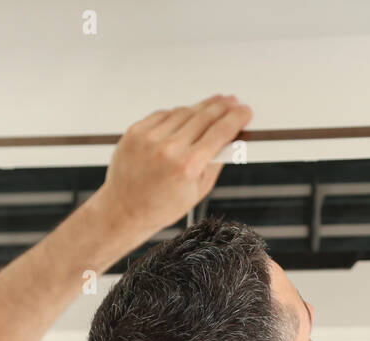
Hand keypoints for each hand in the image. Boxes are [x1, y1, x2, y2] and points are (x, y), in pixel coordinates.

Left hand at [90, 95, 252, 238]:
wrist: (125, 210)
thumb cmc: (161, 206)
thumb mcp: (198, 190)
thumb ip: (216, 161)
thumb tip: (230, 137)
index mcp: (188, 166)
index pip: (221, 132)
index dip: (236, 118)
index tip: (244, 112)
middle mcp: (168, 149)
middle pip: (204, 116)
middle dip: (222, 107)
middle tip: (232, 102)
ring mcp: (149, 138)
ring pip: (184, 112)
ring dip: (201, 107)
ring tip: (212, 106)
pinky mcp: (135, 132)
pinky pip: (163, 114)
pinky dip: (177, 114)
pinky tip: (185, 117)